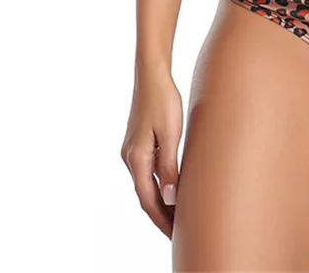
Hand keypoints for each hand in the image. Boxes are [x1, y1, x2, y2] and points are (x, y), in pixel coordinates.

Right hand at [120, 59, 184, 237]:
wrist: (152, 73)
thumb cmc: (163, 99)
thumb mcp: (170, 134)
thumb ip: (169, 167)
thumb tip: (170, 199)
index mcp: (137, 158)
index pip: (148, 200)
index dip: (162, 220)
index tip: (175, 235)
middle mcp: (130, 157)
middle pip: (145, 195)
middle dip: (160, 215)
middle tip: (178, 233)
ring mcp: (132, 150)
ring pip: (146, 184)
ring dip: (160, 201)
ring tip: (177, 215)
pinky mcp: (138, 142)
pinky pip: (147, 171)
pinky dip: (158, 184)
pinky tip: (171, 188)